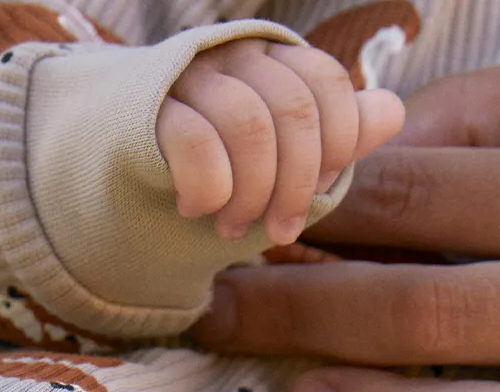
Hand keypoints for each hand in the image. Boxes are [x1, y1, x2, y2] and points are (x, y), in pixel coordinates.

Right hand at [157, 39, 401, 244]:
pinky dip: (208, 189)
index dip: (335, 143)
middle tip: (279, 230)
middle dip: (295, 183)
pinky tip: (196, 211)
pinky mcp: (145, 110)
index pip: (326, 81)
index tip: (320, 192)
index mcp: (271, 57)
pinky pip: (196, 142)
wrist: (108, 171)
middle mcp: (231, 54)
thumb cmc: (207, 169)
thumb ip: (330, 135)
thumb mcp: (278, 158)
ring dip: (250, 192)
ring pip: (248, 123)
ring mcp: (186, 76)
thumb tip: (391, 111)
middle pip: (292, 107)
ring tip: (233, 227)